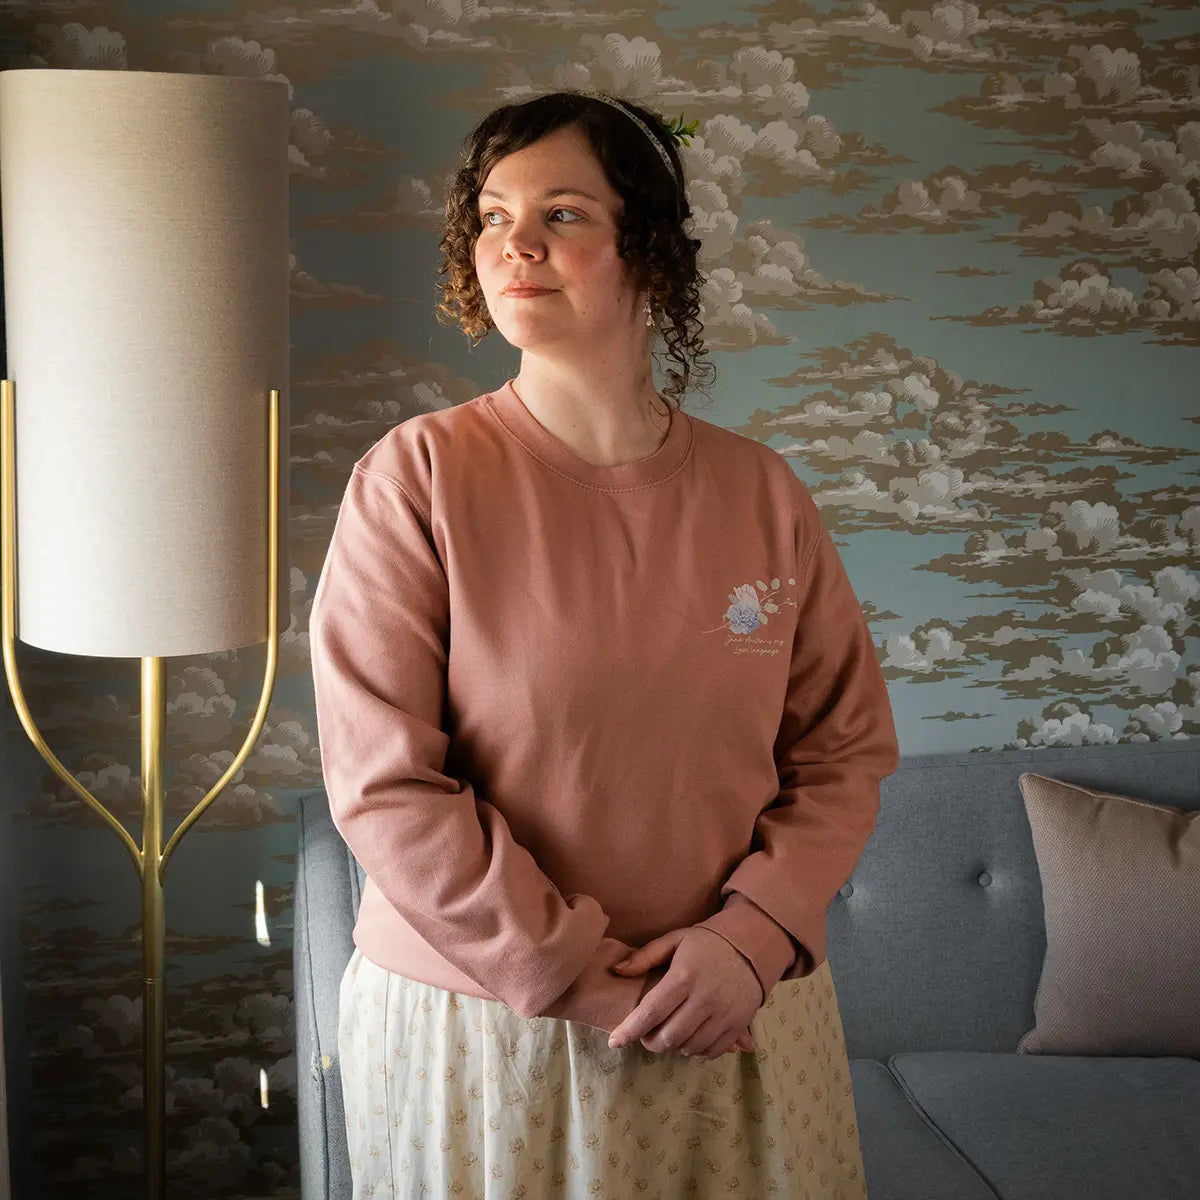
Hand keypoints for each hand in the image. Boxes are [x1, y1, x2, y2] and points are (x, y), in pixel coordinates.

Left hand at [607, 927, 761, 1059]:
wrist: (751, 946)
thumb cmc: (707, 943)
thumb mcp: (674, 940)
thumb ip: (644, 957)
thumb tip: (616, 971)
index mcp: (684, 976)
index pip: (651, 1011)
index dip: (630, 1030)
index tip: (615, 1042)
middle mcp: (704, 998)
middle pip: (669, 1037)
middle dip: (650, 1042)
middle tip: (646, 1034)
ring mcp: (723, 1014)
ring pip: (689, 1048)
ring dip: (672, 1047)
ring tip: (668, 1033)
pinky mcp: (738, 1025)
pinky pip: (711, 1052)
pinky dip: (695, 1051)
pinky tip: (690, 1038)